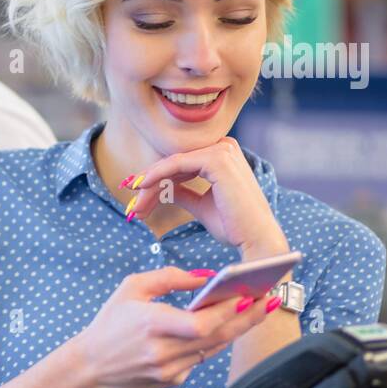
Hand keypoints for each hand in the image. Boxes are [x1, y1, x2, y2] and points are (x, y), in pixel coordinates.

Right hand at [74, 266, 275, 387]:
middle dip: (245, 318)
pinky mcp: (172, 382)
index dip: (227, 312)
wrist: (89, 367)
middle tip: (267, 302)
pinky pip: (199, 360)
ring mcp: (169, 371)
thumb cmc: (109, 324)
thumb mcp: (131, 288)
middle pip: (216, 337)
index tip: (248, 295)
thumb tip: (204, 277)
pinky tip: (219, 329)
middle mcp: (162, 351)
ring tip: (254, 310)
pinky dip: (210, 344)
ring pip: (213, 349)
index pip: (201, 323)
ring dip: (234, 330)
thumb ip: (168, 278)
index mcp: (151, 325)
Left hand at [124, 136, 286, 256]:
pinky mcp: (217, 159)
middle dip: (149, 184)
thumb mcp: (202, 206)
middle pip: (174, 162)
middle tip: (130, 203)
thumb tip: (163, 188)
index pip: (181, 163)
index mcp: (223, 155)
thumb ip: (183, 192)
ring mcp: (222, 150)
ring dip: (148, 185)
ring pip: (171, 164)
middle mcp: (224, 147)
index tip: (134, 193)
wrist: (256, 240)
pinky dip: (155, 176)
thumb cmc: (234, 227)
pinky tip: (140, 188)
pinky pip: (175, 164)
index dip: (156, 178)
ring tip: (134, 206)